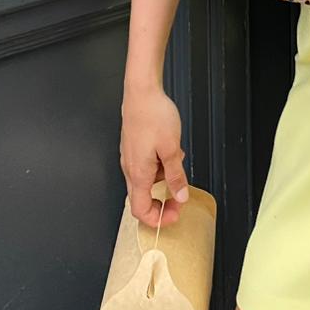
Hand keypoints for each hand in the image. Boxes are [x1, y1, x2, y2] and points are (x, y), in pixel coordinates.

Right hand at [120, 83, 190, 226]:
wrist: (141, 91)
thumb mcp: (171, 148)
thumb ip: (176, 176)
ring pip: (145, 181)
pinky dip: (159, 166)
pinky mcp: (133, 147)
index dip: (157, 219)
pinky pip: (145, 166)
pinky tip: (170, 151)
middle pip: (141, 198)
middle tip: (179, 198)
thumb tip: (180, 197)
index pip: (140, 210)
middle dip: (161, 202)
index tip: (174, 214)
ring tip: (178, 163)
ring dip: (163, 180)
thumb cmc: (153, 115)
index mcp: (138, 173)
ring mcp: (130, 157)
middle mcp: (130, 168)